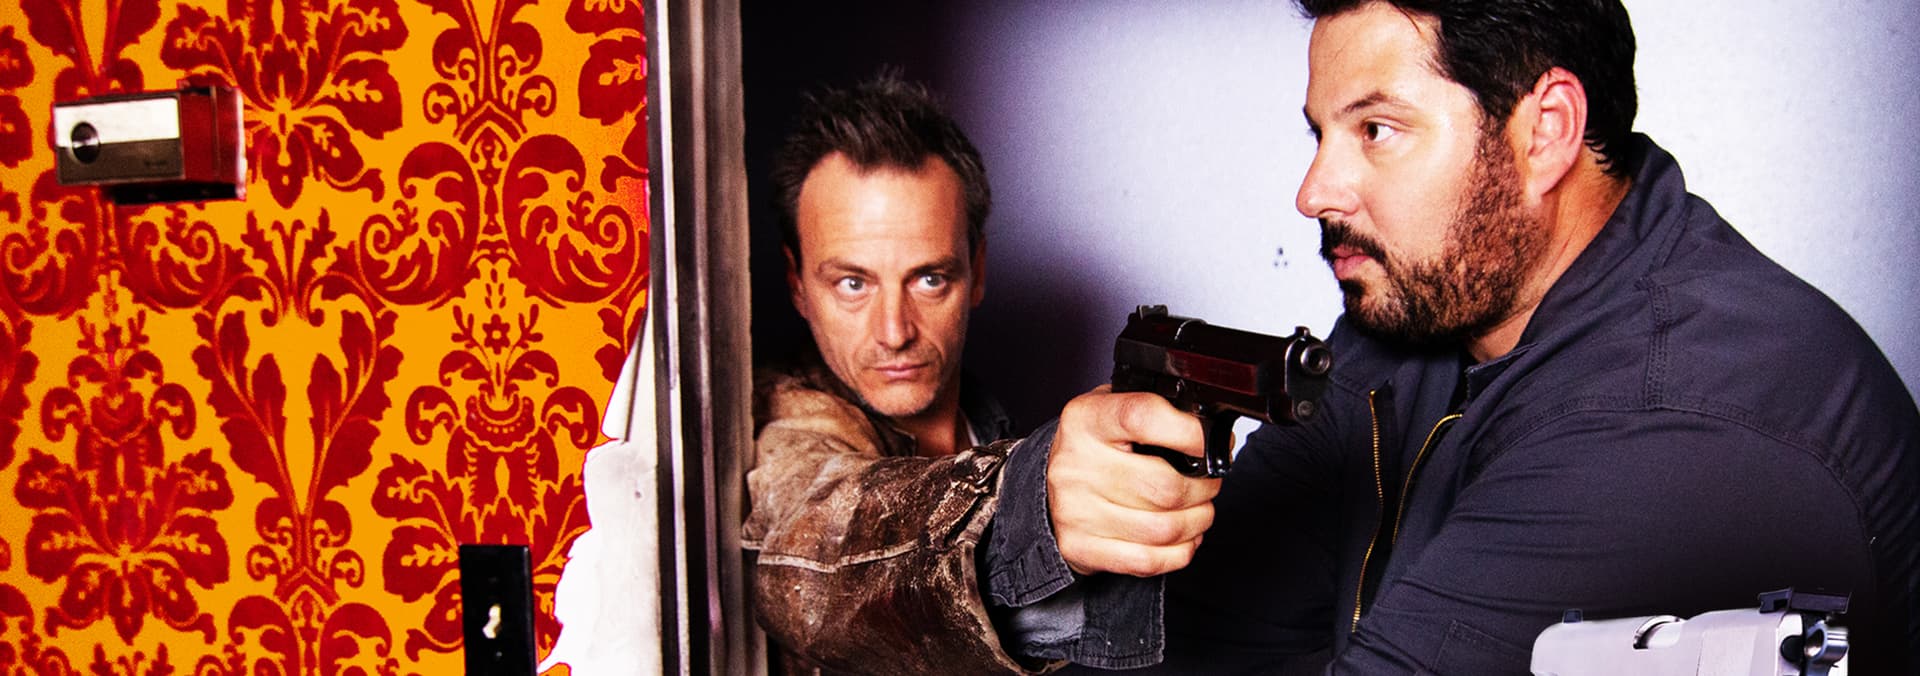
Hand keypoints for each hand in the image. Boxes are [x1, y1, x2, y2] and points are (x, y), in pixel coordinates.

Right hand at [1047, 386, 1220, 576]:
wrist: (1050, 488)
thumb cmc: (1096, 447)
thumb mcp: (1113, 410)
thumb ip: (1155, 411)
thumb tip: (1208, 427)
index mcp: (1086, 420)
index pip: (1141, 417)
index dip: (1188, 432)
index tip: (1209, 442)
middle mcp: (1076, 465)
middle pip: (1165, 486)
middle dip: (1204, 487)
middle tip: (1209, 481)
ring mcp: (1076, 511)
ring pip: (1164, 528)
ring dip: (1198, 521)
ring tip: (1200, 509)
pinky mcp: (1082, 548)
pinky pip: (1149, 560)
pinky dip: (1180, 552)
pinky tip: (1183, 537)